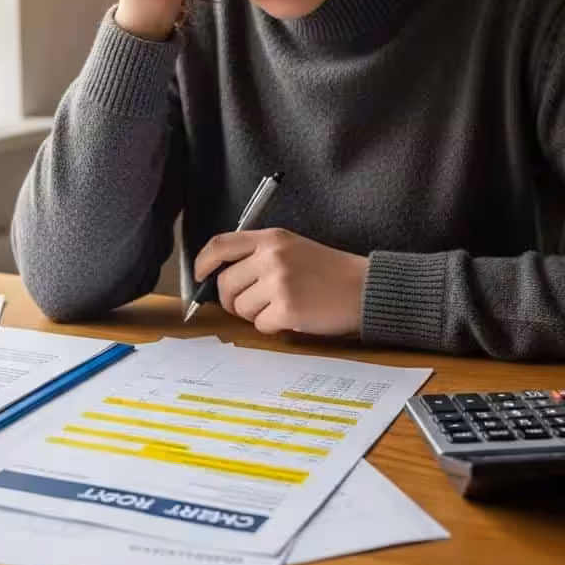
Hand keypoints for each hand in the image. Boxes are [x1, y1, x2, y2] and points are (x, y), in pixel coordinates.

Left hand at [193, 228, 368, 335]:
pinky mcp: (287, 307)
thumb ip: (258, 255)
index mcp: (271, 238)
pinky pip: (260, 325)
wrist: (364, 288)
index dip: (203, 263)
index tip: (200, 276)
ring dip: (256, 314)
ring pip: (240, 307)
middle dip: (232, 300)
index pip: (220, 245)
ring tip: (282, 306)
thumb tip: (220, 277)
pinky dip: (273, 326)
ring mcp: (279, 281)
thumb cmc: (329, 271)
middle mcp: (271, 256)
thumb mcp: (292, 248)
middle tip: (253, 304)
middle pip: (225, 283)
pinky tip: (293, 316)